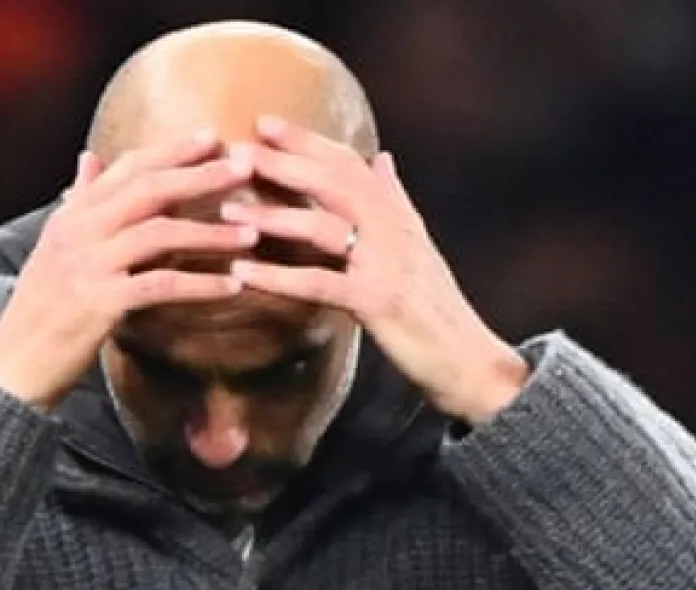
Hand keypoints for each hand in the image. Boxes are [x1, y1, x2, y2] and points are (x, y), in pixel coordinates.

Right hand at [0, 130, 258, 406]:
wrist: (13, 363)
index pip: (126, 168)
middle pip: (148, 190)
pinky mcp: (100, 304)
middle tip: (245, 165)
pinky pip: (161, 286)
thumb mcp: (55, 246)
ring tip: (253, 232)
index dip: (171, 150)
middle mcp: (78, 232)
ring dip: (210, 232)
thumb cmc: (42, 309)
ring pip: (159, 234)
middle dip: (199, 175)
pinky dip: (200, 284)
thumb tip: (89, 159)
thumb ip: (79, 202)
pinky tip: (232, 286)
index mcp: (72, 215)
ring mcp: (88, 266)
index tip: (213, 137)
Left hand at [222, 117, 528, 424]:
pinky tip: (241, 275)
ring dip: (272, 217)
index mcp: (397, 215)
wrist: (469, 361)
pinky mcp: (376, 302)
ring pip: (323, 228)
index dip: (307, 141)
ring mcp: (386, 264)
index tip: (264, 123)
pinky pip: (318, 284)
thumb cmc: (437, 309)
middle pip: (333, 183)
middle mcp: (393, 230)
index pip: (349, 164)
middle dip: (282, 163)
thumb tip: (384, 159)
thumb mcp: (418, 247)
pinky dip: (277, 278)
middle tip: (235, 150)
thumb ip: (396, 201)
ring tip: (226, 210)